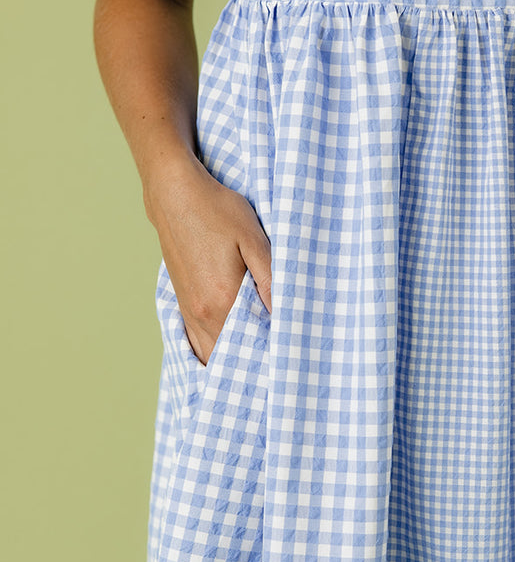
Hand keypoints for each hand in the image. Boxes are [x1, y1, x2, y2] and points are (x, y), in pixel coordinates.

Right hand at [146, 156, 271, 366]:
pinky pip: (196, 343)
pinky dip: (213, 353)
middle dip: (255, 363)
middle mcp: (203, 312)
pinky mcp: (182, 303)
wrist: (174, 194)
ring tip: (258, 365)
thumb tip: (286, 313)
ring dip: (233, 360)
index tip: (292, 357)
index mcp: (223, 300)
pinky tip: (228, 357)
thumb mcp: (253, 238)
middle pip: (232, 355)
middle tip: (281, 366)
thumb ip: (271, 279)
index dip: (274, 353)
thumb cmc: (216, 210)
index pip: (253, 343)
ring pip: (212, 353)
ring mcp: (189, 311)